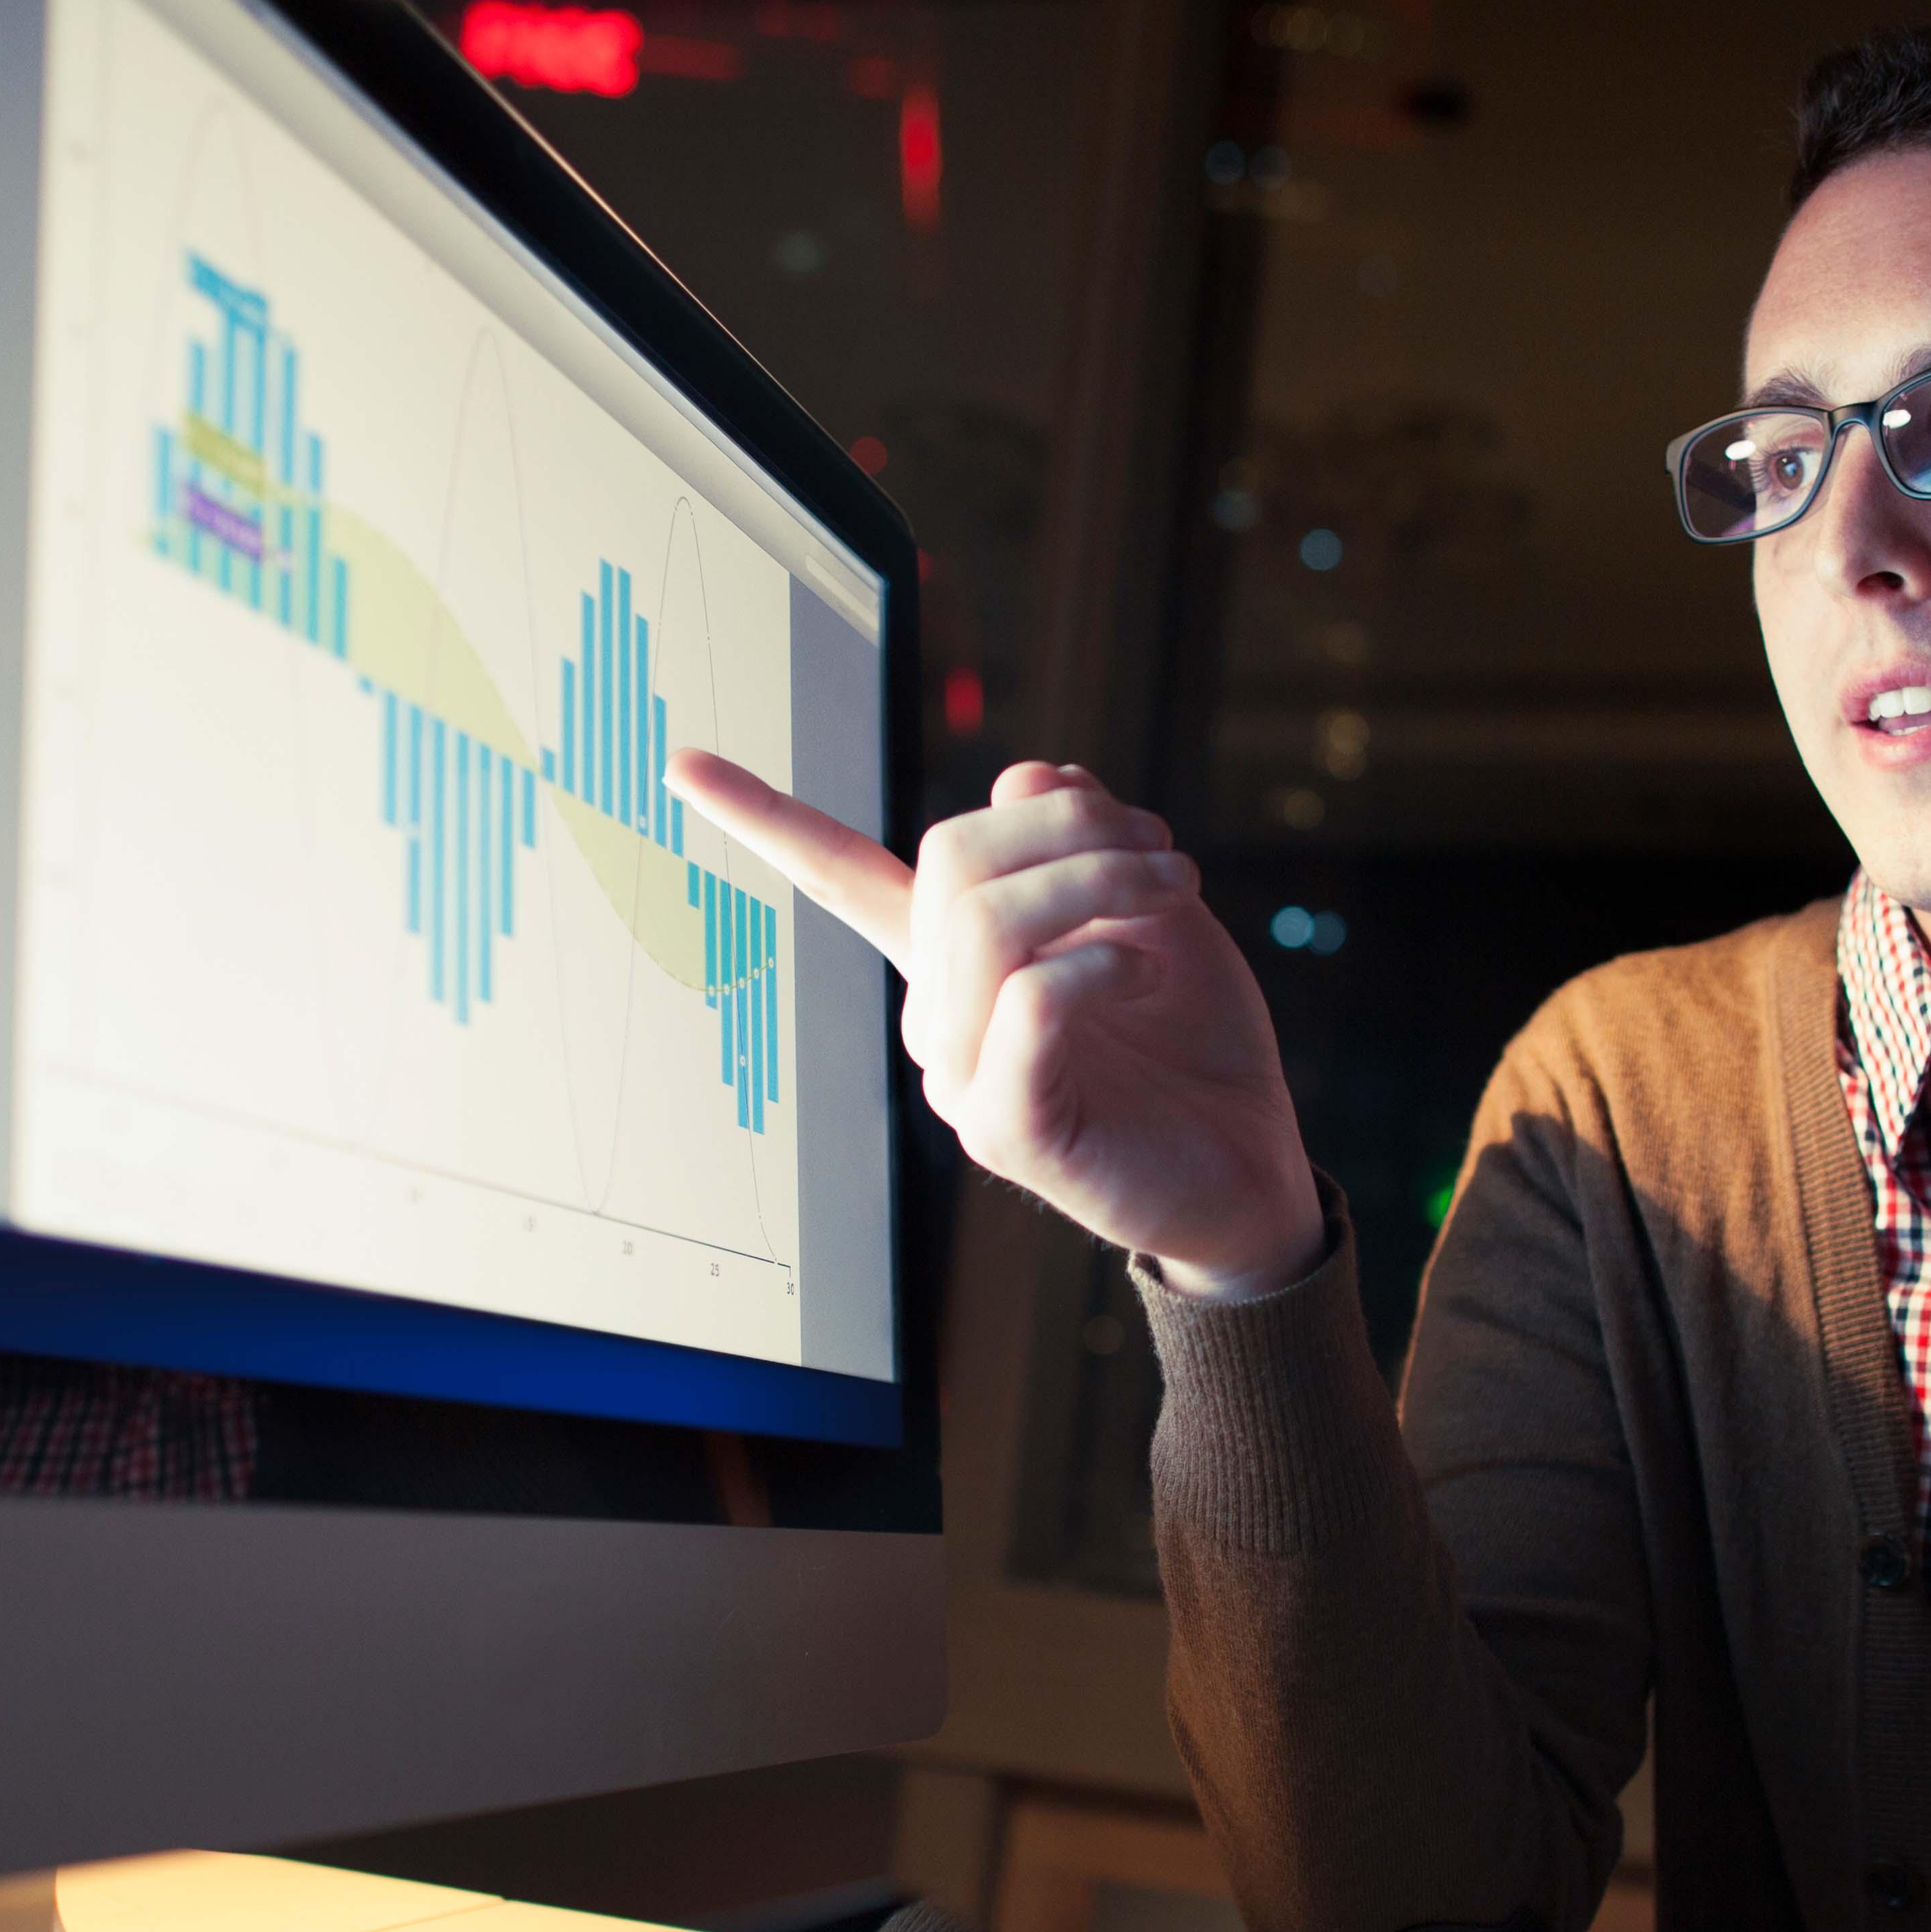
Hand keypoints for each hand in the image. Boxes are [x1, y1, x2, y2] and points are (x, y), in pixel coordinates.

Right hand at [663, 750, 1323, 1297]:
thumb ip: (1084, 839)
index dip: (763, 820)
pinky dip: (1094, 957)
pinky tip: (1142, 966)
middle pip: (947, 861)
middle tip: (1165, 851)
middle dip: (1067, 827)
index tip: (680, 764)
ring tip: (1177, 887)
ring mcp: (961, 1076)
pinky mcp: (1004, 1130)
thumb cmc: (1194, 1041)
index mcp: (956, 959)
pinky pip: (1026, 1002)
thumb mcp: (1151, 910)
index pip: (840, 879)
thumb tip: (1025, 774)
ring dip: (1094, 878)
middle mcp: (939, 1016)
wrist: (1250, 1166)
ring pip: (981, 923)